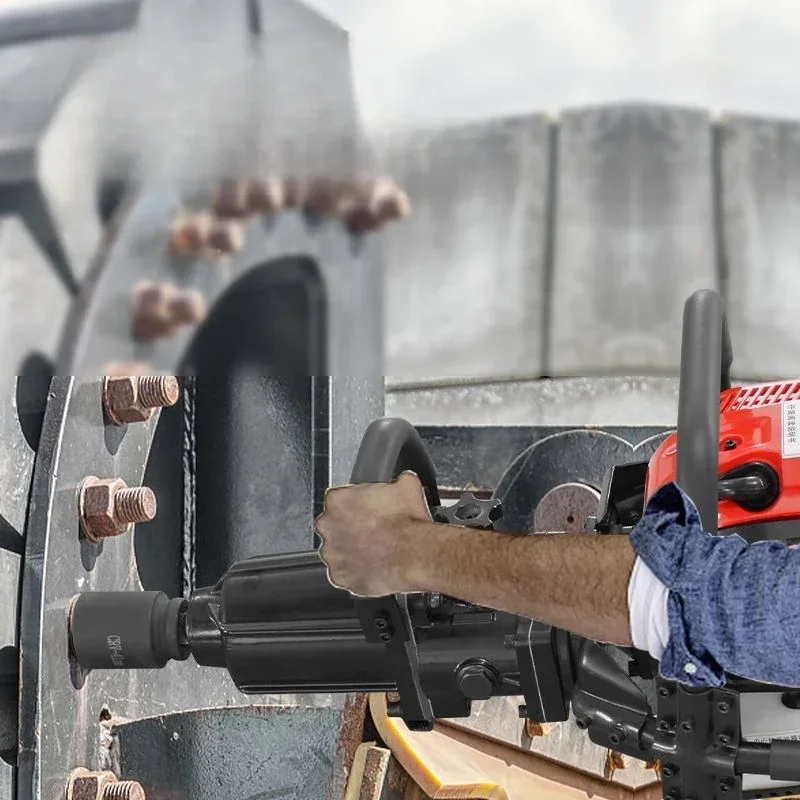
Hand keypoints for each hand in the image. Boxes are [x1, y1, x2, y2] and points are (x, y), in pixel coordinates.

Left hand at [314, 471, 432, 595]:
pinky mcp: (340, 577)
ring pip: (338, 551)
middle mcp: (329, 526)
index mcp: (338, 500)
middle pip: (334, 525)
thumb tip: (404, 480)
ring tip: (375, 551)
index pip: (340, 499)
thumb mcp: (407, 486)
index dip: (357, 505)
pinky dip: (356, 573)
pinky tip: (374, 567)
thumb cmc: (407, 523)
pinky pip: (345, 574)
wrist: (414, 554)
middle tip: (373, 531)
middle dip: (350, 528)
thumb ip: (398, 481)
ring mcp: (332, 554)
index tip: (370, 510)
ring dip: (352, 551)